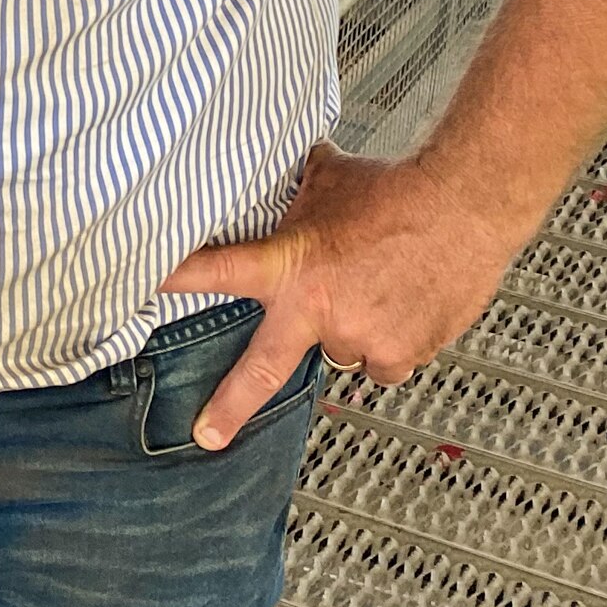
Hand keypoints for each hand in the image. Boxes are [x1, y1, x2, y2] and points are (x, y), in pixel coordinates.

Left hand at [159, 142, 519, 450]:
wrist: (465, 203)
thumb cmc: (396, 188)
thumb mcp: (326, 179)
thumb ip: (293, 198)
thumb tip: (270, 171)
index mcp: (291, 263)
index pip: (218, 272)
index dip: (175, 281)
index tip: (141, 293)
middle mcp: (320, 308)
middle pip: (264, 369)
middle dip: (230, 407)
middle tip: (206, 436)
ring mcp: (360, 337)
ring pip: (343, 354)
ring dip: (351, 333)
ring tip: (376, 288)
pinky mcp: (402, 354)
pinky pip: (386, 363)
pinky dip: (392, 342)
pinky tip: (405, 305)